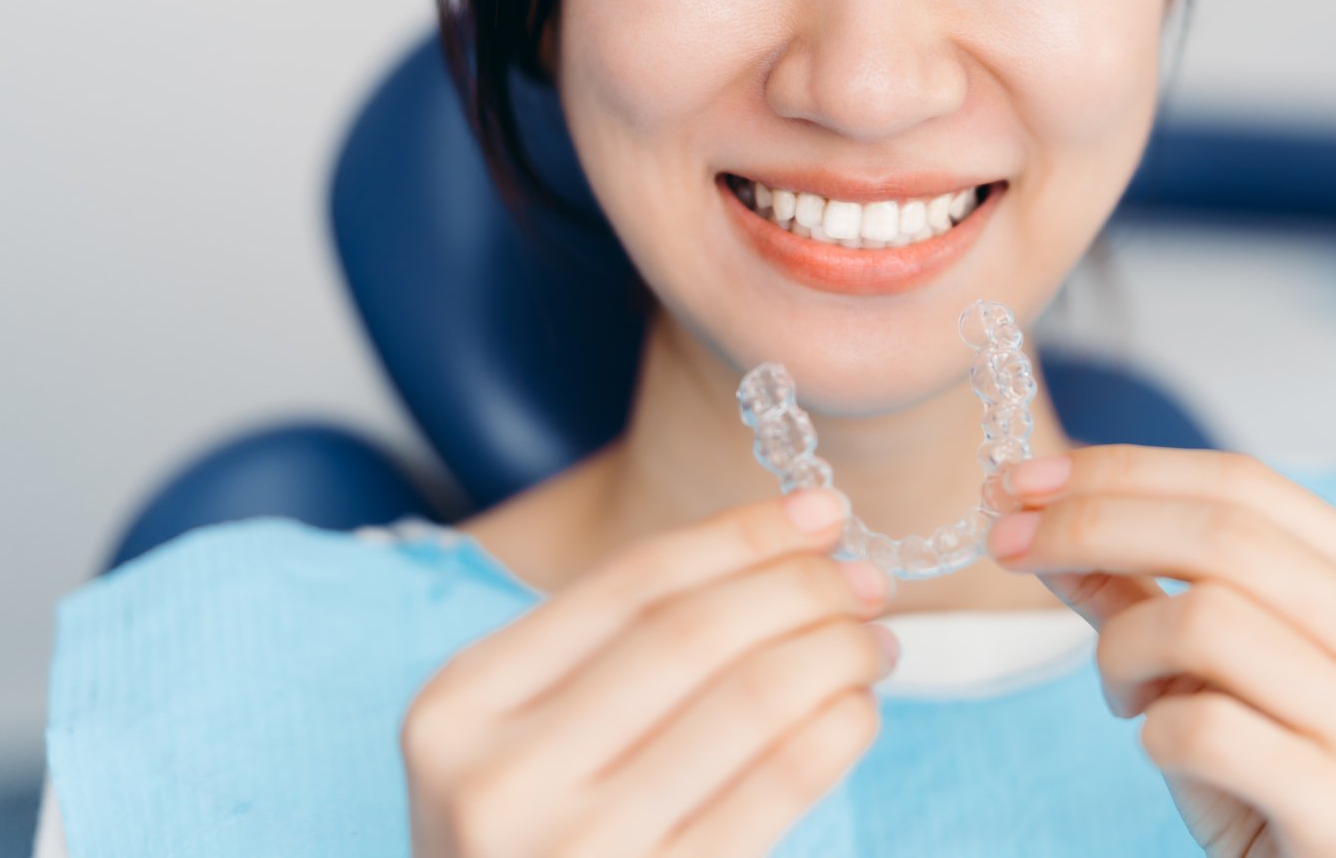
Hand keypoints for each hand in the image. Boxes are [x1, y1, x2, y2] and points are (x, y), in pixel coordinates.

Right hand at [400, 488, 896, 856]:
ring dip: (834, 652)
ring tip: (875, 643)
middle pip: (691, 634)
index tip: (819, 511)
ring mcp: (578, 849)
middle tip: (864, 579)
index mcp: (460, 707)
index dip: (739, 535)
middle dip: (799, 587)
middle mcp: (502, 779)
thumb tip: (791, 546)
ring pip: (750, 700)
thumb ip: (613, 653)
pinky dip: (837, 729)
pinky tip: (857, 710)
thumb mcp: (519, 744)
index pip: (628, 584)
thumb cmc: (534, 848)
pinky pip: (780, 786)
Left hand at [988, 446, 1335, 857]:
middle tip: (1005, 546)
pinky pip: (1205, 729)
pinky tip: (1162, 748)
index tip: (1020, 481)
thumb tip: (1033, 513)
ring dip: (1124, 648)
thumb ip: (1137, 588)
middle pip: (1226, 535)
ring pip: (1208, 621)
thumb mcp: (1204, 672)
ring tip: (1124, 694)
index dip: (1123, 470)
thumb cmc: (1269, 785)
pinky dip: (1152, 730)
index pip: (1245, 484)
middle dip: (1092, 526)